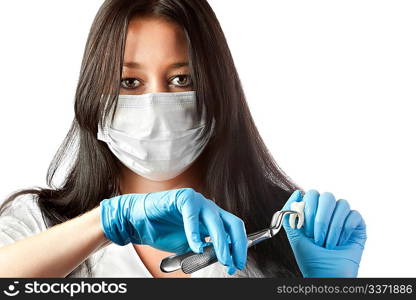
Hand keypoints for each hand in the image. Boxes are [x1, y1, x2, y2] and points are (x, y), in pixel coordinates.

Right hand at [99, 188, 247, 274]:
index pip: (233, 230)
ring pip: (216, 220)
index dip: (239, 247)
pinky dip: (195, 232)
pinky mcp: (183, 197)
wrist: (139, 222)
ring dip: (220, 241)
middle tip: (233, 263)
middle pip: (231, 224)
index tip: (236, 264)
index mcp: (212, 218)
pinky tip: (196, 245)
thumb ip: (206, 248)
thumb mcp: (190, 245)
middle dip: (236, 245)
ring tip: (221, 258)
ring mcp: (197, 201)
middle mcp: (208, 208)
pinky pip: (192, 214)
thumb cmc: (163, 231)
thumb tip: (222, 257)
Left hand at [282, 189, 366, 276]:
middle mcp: (329, 211)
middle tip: (317, 237)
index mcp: (314, 210)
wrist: (326, 275)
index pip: (312, 194)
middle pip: (327, 196)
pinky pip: (354, 215)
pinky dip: (345, 229)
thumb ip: (290, 213)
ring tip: (327, 244)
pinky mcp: (358, 225)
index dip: (308, 209)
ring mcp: (344, 217)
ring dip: (332, 227)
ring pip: (342, 204)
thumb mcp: (294, 234)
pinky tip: (340, 242)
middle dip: (320, 218)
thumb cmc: (310, 257)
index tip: (305, 230)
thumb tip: (297, 192)